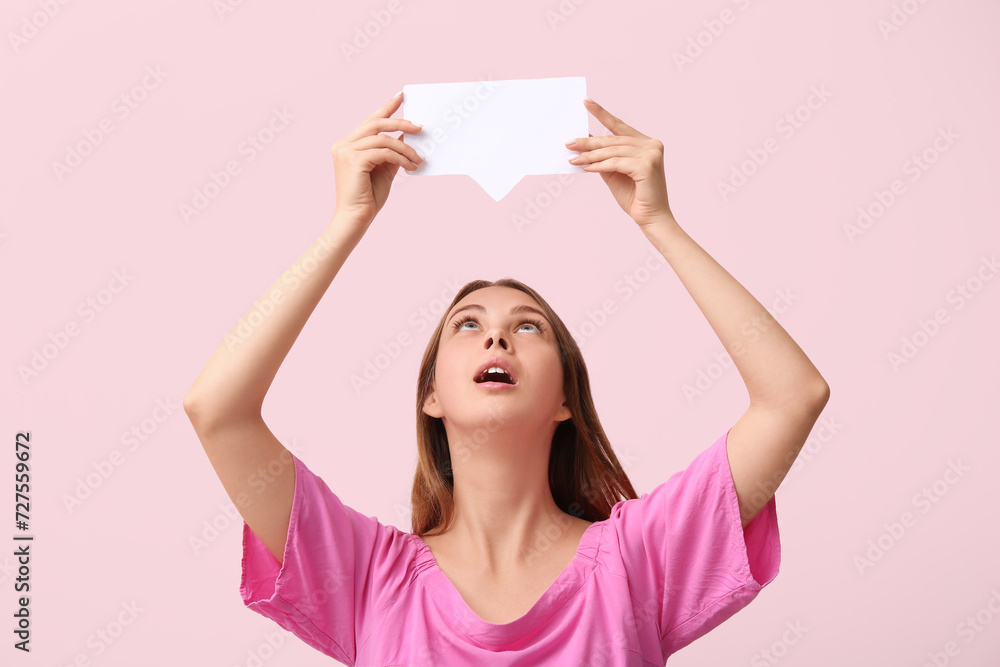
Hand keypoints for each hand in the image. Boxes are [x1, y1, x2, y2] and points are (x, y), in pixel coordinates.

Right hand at [329, 91, 423, 238]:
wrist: (356, 218)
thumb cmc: (368, 197)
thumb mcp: (384, 169)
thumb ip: (392, 151)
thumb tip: (407, 135)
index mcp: (348, 144)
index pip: (370, 121)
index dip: (386, 108)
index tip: (401, 96)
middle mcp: (343, 144)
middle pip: (376, 124)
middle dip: (400, 122)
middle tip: (420, 127)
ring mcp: (346, 151)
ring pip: (382, 139)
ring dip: (405, 148)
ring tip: (418, 158)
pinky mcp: (353, 161)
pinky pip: (383, 152)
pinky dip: (400, 158)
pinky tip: (411, 166)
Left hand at [567, 98, 674, 229]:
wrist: (650, 218)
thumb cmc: (634, 196)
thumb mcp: (614, 173)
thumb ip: (603, 157)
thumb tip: (586, 141)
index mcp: (646, 143)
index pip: (620, 126)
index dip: (602, 113)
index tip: (586, 102)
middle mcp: (651, 144)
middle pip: (612, 140)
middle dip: (588, 143)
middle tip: (568, 143)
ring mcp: (651, 154)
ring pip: (612, 151)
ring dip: (590, 156)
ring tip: (573, 159)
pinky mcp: (647, 165)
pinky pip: (616, 163)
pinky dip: (599, 165)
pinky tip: (586, 168)